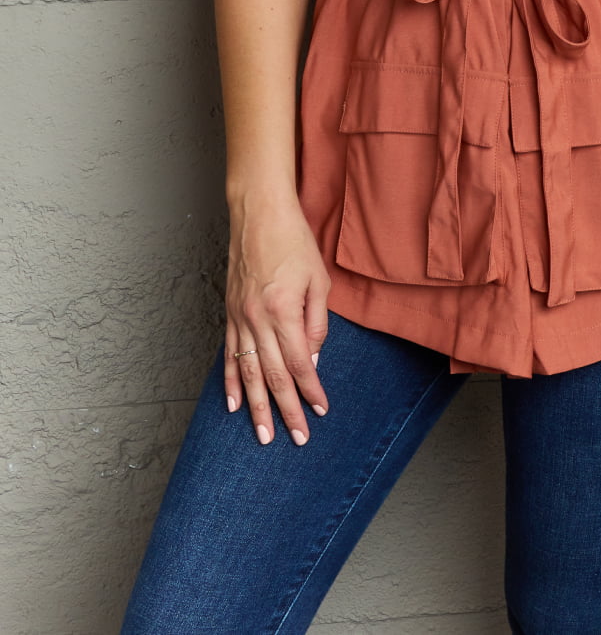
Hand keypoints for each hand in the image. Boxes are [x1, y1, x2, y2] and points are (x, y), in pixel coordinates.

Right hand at [224, 197, 331, 444]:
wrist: (258, 213)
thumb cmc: (294, 241)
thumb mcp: (318, 280)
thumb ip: (317, 322)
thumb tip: (312, 359)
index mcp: (284, 311)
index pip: (300, 363)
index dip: (310, 390)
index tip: (320, 411)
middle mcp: (258, 319)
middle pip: (273, 375)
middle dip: (285, 410)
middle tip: (296, 438)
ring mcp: (239, 317)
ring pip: (247, 372)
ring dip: (256, 406)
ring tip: (262, 434)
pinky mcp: (229, 312)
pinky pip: (228, 354)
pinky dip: (229, 381)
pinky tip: (234, 404)